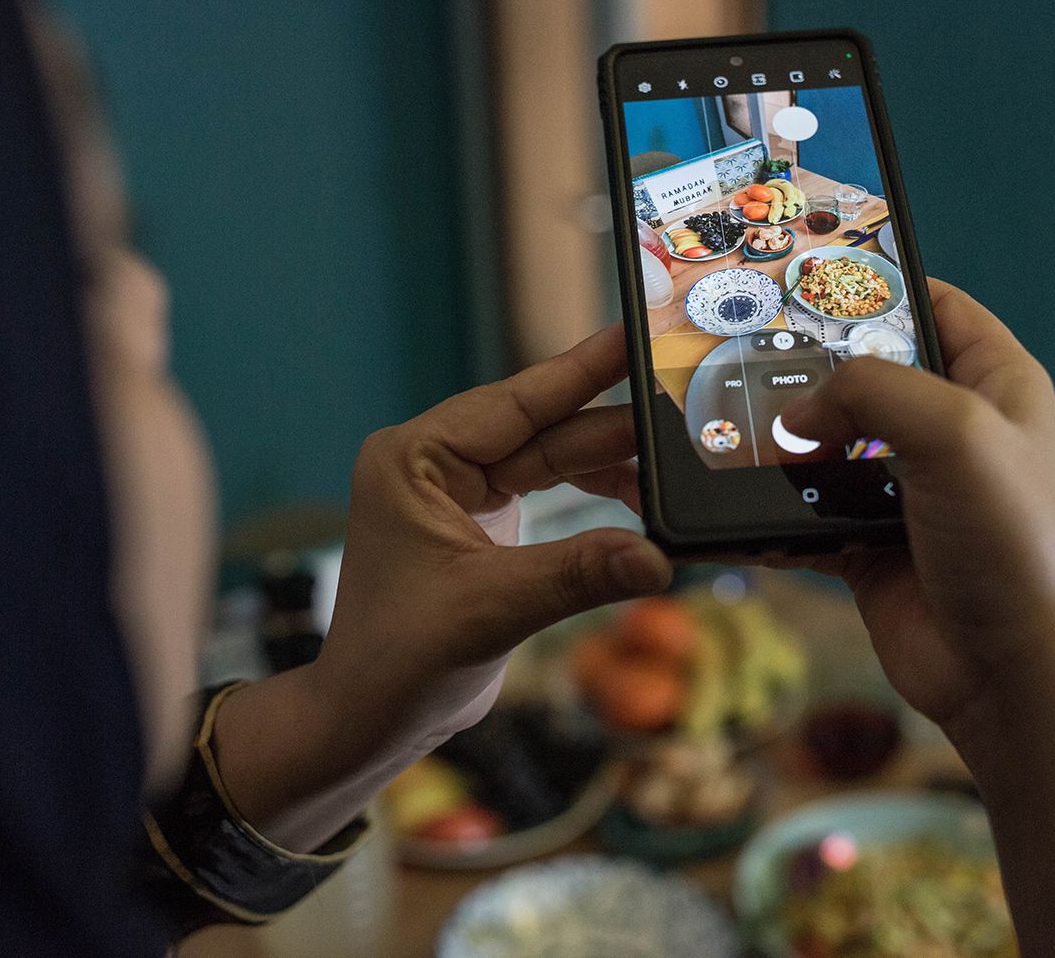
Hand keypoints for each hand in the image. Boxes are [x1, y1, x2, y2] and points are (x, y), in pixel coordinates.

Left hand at [319, 322, 670, 731]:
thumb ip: (577, 574)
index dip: (581, 370)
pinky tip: (641, 503)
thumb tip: (657, 559)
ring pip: (552, 458)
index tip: (635, 334)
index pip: (514, 401)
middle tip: (685, 407)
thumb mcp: (493, 609)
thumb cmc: (399, 662)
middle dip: (614, 425)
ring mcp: (458, 491)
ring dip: (611, 466)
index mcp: (414, 458)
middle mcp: (433, 463)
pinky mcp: (481, 523)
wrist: (369, 719)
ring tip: (675, 466)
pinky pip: (549, 491)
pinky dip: (594, 498)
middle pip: (542, 428)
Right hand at [784, 283, 1054, 956]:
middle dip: (801, 366)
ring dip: (774, 443)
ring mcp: (905, 491)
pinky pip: (801, 513)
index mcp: (994, 383)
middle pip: (860, 373)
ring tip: (715, 426)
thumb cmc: (1016, 546)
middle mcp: (949, 431)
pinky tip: (725, 505)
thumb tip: (796, 415)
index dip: (872, 281)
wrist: (1015, 678)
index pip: (929, 303)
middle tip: (731, 348)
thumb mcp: (955, 432)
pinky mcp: (866, 546)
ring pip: (821, 445)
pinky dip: (764, 511)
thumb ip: (869, 390)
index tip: (800, 271)